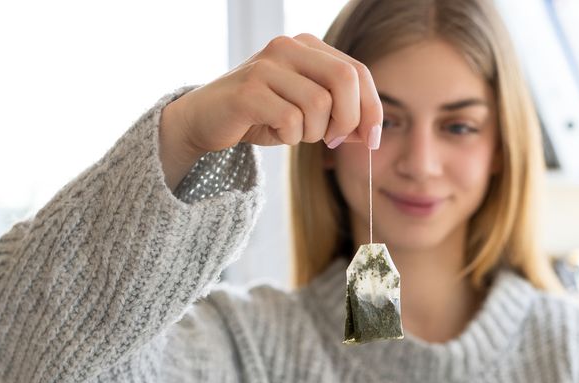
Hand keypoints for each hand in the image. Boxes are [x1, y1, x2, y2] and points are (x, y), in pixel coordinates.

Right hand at [159, 33, 382, 186]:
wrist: (207, 119)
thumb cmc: (262, 115)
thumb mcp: (307, 112)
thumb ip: (340, 115)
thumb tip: (371, 134)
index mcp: (307, 46)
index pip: (358, 71)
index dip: (372, 109)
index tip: (371, 139)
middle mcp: (287, 46)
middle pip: (345, 79)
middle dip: (348, 119)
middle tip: (333, 140)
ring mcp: (266, 66)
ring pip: (319, 104)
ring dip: (314, 132)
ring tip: (294, 133)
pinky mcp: (248, 90)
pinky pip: (290, 120)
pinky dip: (290, 137)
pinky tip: (276, 134)